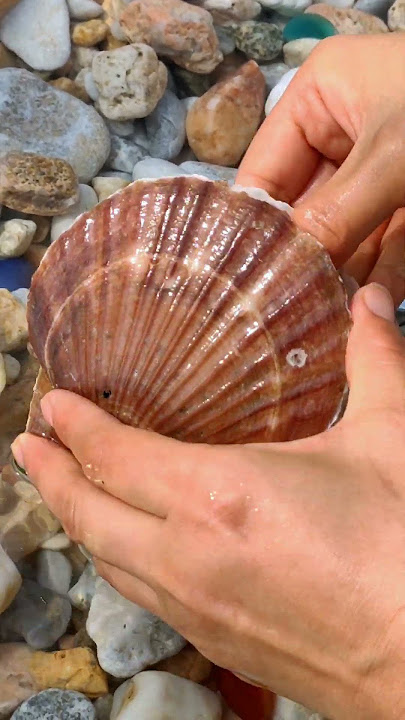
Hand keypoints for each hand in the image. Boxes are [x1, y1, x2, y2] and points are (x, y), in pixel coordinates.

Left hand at [11, 284, 404, 719]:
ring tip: (63, 495)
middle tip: (27, 448)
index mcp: (220, 498)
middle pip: (91, 515)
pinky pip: (144, 597)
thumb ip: (375, 362)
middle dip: (51, 477)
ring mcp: (197, 610)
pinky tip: (129, 553)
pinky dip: (119, 564)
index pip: (119, 455)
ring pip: (109, 563)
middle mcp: (189, 558)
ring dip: (78, 522)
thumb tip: (372, 303)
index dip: (79, 427)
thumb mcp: (393, 441)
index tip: (53, 404)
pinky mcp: (219, 645)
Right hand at [236, 35, 404, 306]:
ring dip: (342, 275)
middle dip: (304, 258)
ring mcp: (380, 169)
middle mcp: (342, 133)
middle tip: (280, 311)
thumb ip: (337, 215)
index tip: (241, 281)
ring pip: (346, 232)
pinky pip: (388, 242)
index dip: (254, 227)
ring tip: (319, 320)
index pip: (265, 171)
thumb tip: (285, 273)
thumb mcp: (395, 157)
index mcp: (321, 100)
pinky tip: (370, 309)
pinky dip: (384, 275)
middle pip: (306, 208)